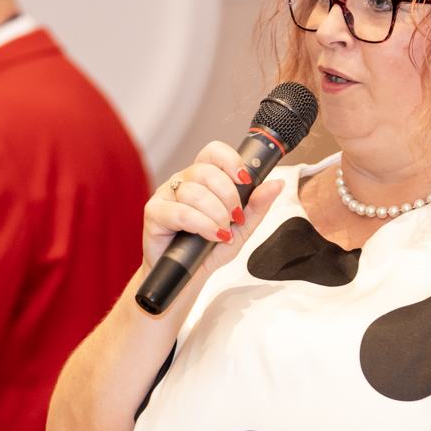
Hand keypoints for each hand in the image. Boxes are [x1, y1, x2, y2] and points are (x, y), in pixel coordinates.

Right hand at [143, 141, 283, 274]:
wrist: (186, 278)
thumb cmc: (208, 250)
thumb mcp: (241, 228)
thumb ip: (257, 205)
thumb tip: (276, 184)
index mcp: (203, 179)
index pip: (214, 152)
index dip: (230, 161)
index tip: (244, 180)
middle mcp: (183, 182)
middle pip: (207, 171)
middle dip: (228, 196)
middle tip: (235, 218)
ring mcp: (165, 195)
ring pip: (194, 192)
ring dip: (216, 215)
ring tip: (222, 233)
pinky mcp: (154, 213)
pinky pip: (181, 212)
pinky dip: (202, 225)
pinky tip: (211, 236)